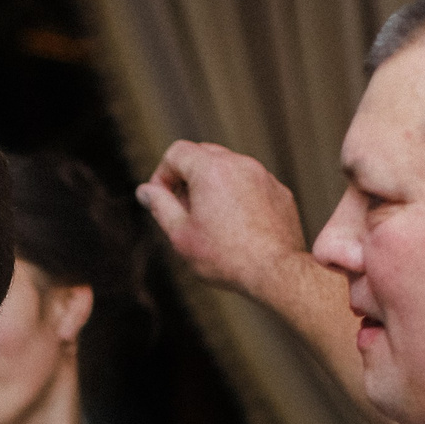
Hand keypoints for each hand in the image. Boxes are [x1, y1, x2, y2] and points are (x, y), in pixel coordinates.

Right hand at [136, 141, 314, 303]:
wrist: (275, 271)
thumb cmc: (226, 257)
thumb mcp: (180, 234)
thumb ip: (160, 206)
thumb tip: (145, 190)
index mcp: (211, 170)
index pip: (177, 152)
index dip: (162, 174)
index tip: (162, 199)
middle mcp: (239, 164)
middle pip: (203, 154)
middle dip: (187, 177)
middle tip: (184, 210)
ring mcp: (263, 176)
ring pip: (229, 168)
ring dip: (214, 186)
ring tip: (211, 221)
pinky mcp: (279, 191)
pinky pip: (252, 184)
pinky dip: (238, 196)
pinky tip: (237, 226)